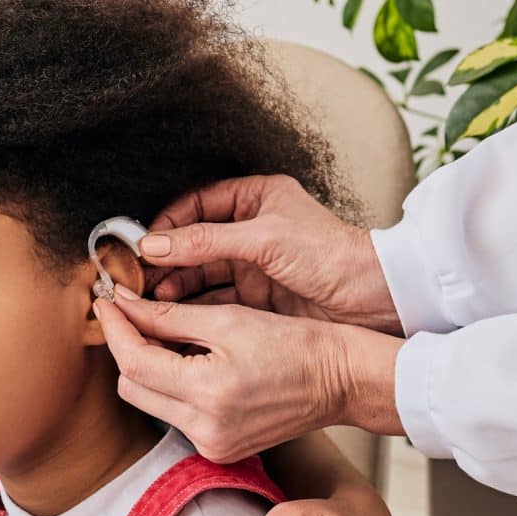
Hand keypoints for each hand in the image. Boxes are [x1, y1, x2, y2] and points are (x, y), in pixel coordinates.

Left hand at [95, 291, 403, 459]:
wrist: (340, 380)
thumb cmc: (294, 344)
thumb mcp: (228, 320)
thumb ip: (167, 316)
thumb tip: (122, 304)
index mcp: (208, 395)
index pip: (134, 362)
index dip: (115, 328)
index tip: (106, 301)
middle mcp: (205, 430)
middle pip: (132, 387)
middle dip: (126, 348)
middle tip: (129, 312)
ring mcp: (211, 446)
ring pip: (149, 402)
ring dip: (145, 367)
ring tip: (158, 332)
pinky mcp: (218, 450)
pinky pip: (174, 415)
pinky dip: (169, 387)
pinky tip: (183, 360)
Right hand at [144, 175, 401, 335]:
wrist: (376, 299)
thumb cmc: (331, 254)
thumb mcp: (263, 240)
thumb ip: (205, 242)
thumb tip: (153, 245)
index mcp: (256, 199)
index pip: (196, 205)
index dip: (168, 223)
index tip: (144, 244)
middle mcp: (251, 230)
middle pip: (193, 242)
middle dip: (166, 260)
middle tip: (140, 279)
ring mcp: (254, 265)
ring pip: (201, 274)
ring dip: (176, 286)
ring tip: (155, 300)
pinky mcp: (258, 298)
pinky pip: (216, 299)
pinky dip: (195, 307)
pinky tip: (175, 316)